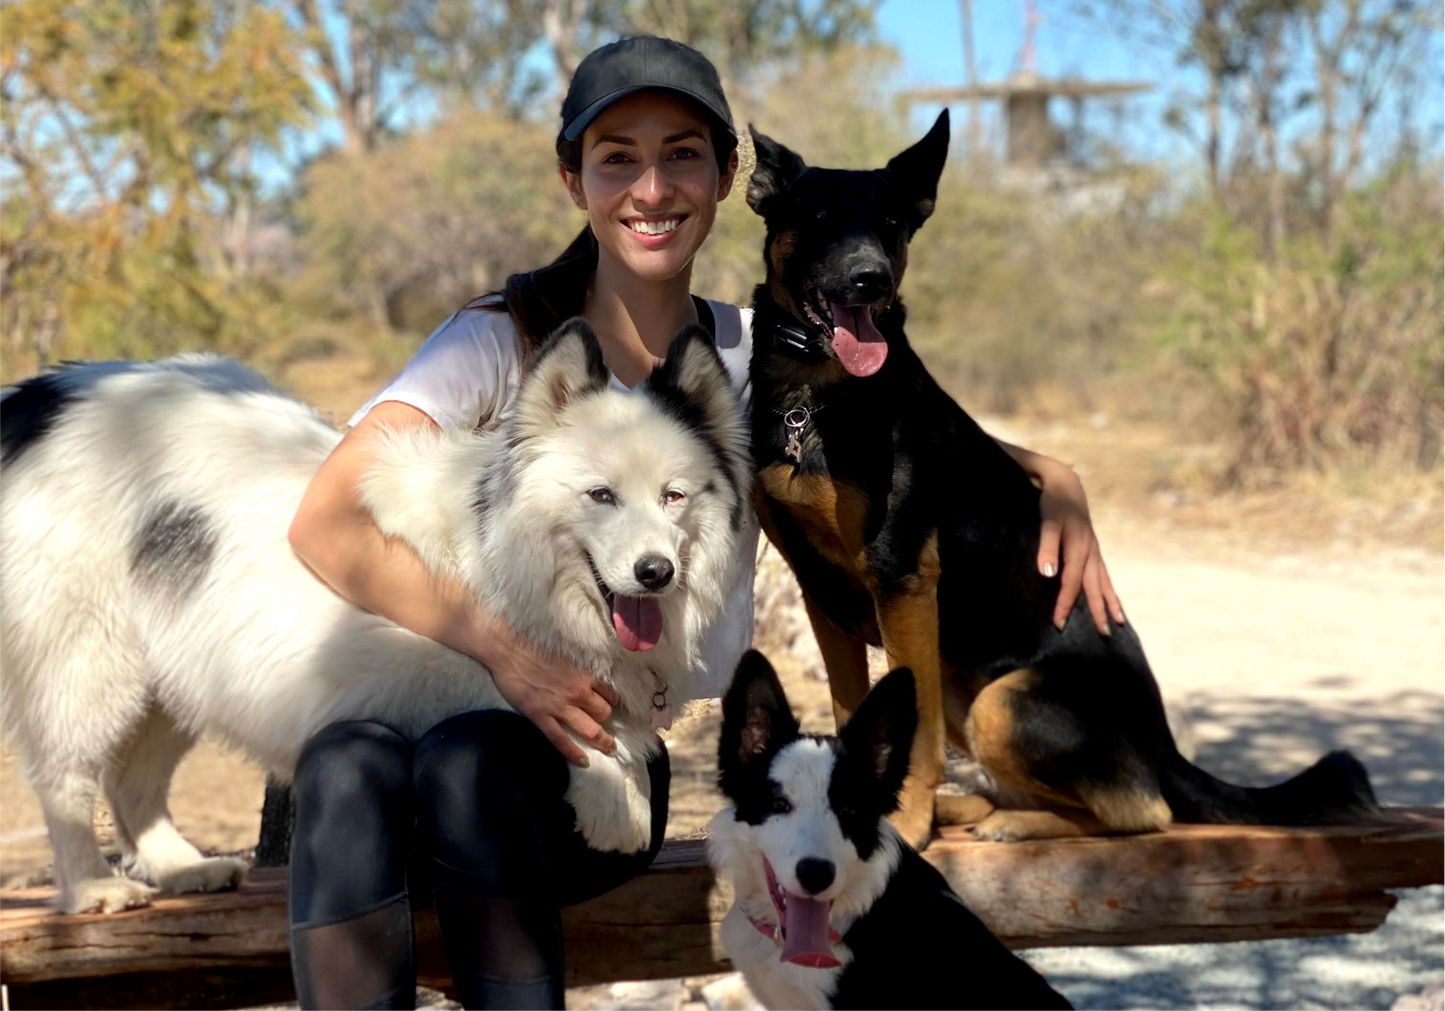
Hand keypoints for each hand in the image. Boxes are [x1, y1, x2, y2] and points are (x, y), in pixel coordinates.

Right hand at [483, 624, 618, 766]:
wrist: (508, 647)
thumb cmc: (535, 643)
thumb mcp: (568, 650)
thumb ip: (581, 664)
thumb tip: (590, 671)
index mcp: (584, 674)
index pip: (610, 692)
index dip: (613, 699)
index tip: (612, 704)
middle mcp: (577, 692)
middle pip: (603, 712)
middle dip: (607, 718)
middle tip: (608, 723)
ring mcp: (559, 707)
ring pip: (589, 729)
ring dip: (602, 740)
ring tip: (609, 748)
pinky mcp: (540, 717)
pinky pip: (561, 740)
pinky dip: (573, 753)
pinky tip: (584, 762)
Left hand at [1035, 463, 1124, 635]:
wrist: (1066, 485)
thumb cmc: (1053, 504)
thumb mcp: (1047, 523)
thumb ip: (1047, 548)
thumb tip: (1048, 574)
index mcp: (1079, 549)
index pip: (1071, 584)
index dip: (1064, 604)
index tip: (1059, 624)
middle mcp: (1091, 553)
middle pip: (1095, 587)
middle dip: (1099, 611)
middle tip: (1105, 634)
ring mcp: (1095, 551)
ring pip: (1104, 582)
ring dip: (1110, 602)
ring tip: (1119, 622)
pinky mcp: (1094, 548)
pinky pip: (1104, 574)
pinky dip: (1108, 589)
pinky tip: (1110, 598)